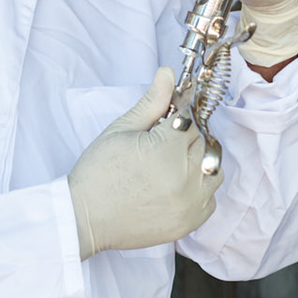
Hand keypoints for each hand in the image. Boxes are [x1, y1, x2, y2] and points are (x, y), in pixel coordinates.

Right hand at [67, 68, 221, 258]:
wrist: (84, 217)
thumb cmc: (98, 172)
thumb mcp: (121, 129)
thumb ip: (152, 102)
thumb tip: (168, 73)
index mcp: (167, 150)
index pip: (192, 119)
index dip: (179, 116)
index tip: (169, 118)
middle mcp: (185, 178)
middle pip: (203, 142)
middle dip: (186, 137)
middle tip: (161, 142)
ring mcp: (190, 204)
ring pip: (213, 168)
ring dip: (198, 161)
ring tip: (171, 163)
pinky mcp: (189, 224)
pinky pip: (210, 198)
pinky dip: (199, 188)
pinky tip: (176, 184)